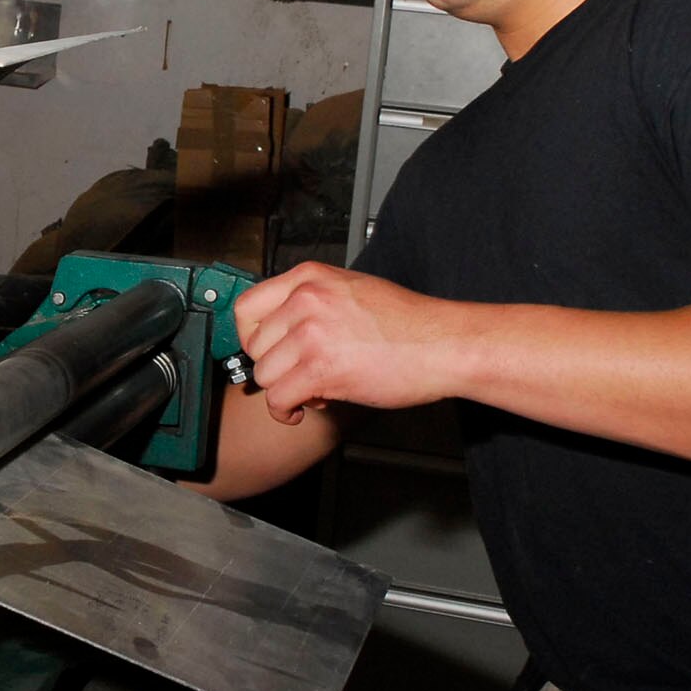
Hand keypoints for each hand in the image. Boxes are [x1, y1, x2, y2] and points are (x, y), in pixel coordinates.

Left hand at [233, 262, 458, 424]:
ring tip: (312, 390)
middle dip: (275, 367)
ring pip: (264, 374)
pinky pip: (279, 398)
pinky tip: (305, 408)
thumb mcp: (353, 291)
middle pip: (254, 345)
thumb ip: (313, 303)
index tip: (267, 351)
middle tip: (301, 374)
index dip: (252, 337)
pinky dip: (286, 411)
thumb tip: (283, 330)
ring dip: (284, 390)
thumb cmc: (410, 323)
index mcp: (310, 278)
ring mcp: (312, 332)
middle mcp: (306, 300)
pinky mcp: (321, 367)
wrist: (443, 344)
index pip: (247, 306)